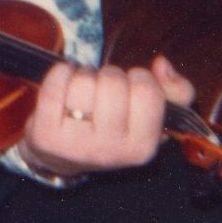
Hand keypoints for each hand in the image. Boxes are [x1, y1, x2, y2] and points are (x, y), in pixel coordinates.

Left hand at [18, 55, 193, 177]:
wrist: (63, 157)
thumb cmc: (111, 129)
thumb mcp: (150, 118)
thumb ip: (175, 92)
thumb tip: (162, 65)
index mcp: (143, 148)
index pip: (147, 91)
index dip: (138, 77)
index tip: (130, 87)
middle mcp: (111, 151)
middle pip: (112, 81)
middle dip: (107, 75)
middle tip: (102, 90)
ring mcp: (76, 145)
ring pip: (83, 81)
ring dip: (82, 75)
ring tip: (82, 91)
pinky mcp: (46, 135)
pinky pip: (54, 85)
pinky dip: (59, 73)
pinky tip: (63, 84)